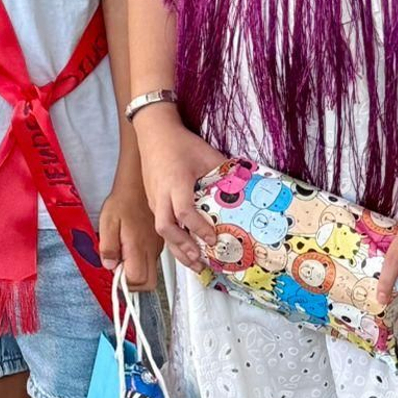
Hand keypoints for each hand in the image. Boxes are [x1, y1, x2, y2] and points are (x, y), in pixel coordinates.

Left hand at [98, 173, 161, 291]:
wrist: (138, 186)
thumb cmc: (123, 202)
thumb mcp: (107, 223)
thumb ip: (107, 248)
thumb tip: (108, 265)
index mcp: (138, 247)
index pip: (137, 279)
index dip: (123, 282)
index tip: (114, 272)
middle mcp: (151, 250)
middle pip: (149, 283)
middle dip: (133, 284)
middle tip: (119, 270)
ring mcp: (157, 247)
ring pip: (152, 274)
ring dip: (137, 272)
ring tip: (123, 256)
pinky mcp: (158, 243)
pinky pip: (152, 261)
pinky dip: (141, 262)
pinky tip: (131, 249)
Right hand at [134, 108, 224, 272]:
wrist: (154, 133)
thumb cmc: (180, 143)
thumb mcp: (207, 154)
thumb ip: (224, 172)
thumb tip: (245, 187)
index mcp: (175, 182)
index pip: (183, 212)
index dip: (198, 228)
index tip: (212, 238)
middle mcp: (161, 194)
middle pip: (166, 228)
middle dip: (183, 248)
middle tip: (200, 261)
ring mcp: (153, 199)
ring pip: (161, 231)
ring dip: (177, 249)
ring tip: (194, 264)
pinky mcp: (151, 201)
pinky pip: (161, 224)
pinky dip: (173, 239)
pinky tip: (186, 247)